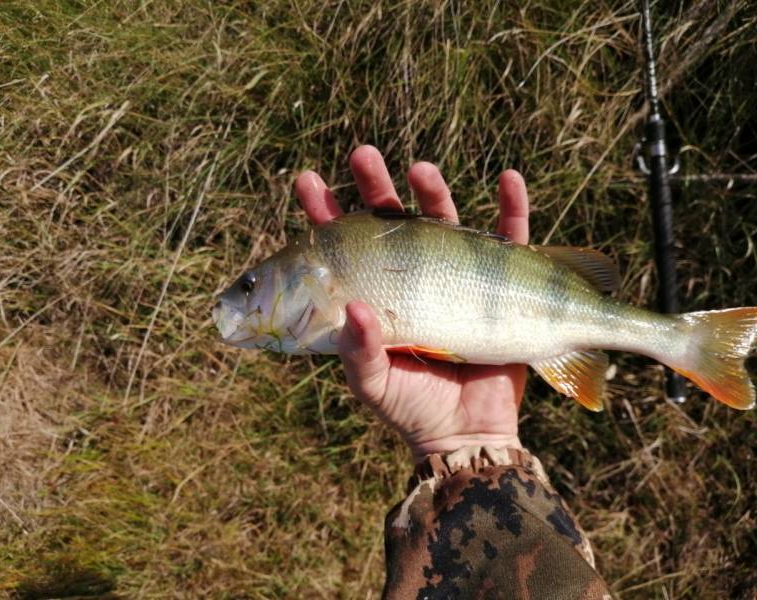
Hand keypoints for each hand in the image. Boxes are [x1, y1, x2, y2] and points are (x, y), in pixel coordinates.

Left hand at [295, 146, 529, 459]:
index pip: (343, 247)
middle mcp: (410, 276)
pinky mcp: (498, 285)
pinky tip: (509, 180)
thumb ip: (360, 351)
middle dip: (376, 186)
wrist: (468, 434)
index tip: (307, 180)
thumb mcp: (374, 385)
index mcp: (373, 294)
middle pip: (391, 220)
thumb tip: (354, 308)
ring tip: (421, 170)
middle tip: (363, 155)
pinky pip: (511, 243)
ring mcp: (454, 275)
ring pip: (444, 221)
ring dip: (434, 191)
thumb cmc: (413, 409)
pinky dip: (513, 210)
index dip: (325, 214)